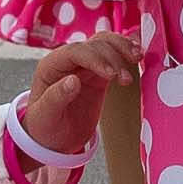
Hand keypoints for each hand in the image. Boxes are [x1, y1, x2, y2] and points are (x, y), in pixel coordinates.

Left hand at [13, 41, 129, 159]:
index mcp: (51, 66)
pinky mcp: (99, 74)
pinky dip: (126, 54)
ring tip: (137, 60)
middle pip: (94, 45)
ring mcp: (85, 66)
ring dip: (122, 48)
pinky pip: (114, 57)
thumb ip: (56, 97)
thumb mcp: (45, 117)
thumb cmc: (44, 127)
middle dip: (113, 58)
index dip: (96, 58)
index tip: (111, 75)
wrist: (53, 139)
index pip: (76, 52)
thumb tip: (73, 80)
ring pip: (106, 44)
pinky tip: (138, 57)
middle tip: (126, 80)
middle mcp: (68, 60)